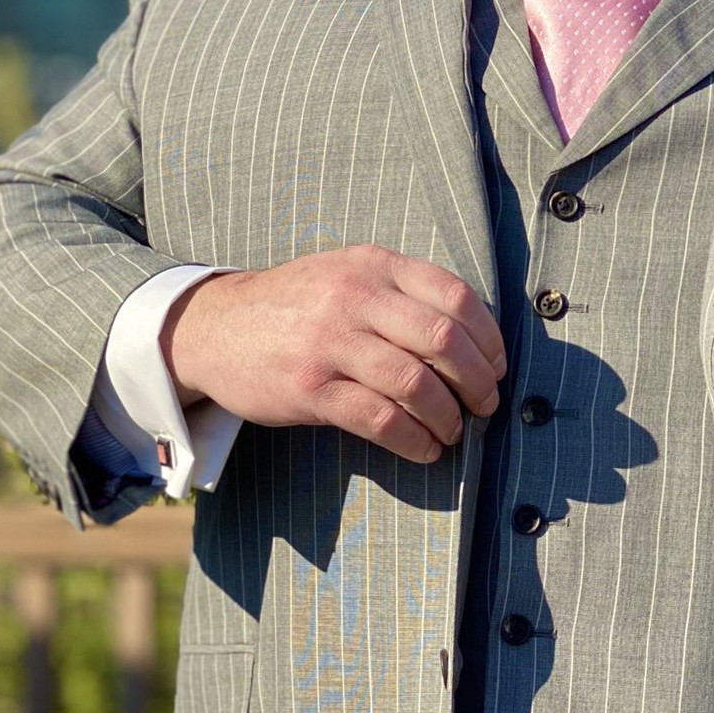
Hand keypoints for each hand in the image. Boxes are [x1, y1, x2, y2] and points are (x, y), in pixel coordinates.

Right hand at [160, 245, 505, 462]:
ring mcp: (331, 342)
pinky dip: (413, 440)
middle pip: (444, 341)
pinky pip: (379, 420)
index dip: (489, 337)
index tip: (498, 365)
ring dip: (448, 416)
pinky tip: (424, 448)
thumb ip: (403, 291)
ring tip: (455, 431)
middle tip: (486, 404)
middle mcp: (355, 297)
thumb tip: (475, 337)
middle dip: (478, 380)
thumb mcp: (350, 273)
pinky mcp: (309, 388)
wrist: (216, 326)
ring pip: (416, 384)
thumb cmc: (299, 303)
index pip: (456, 296)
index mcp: (375, 264)